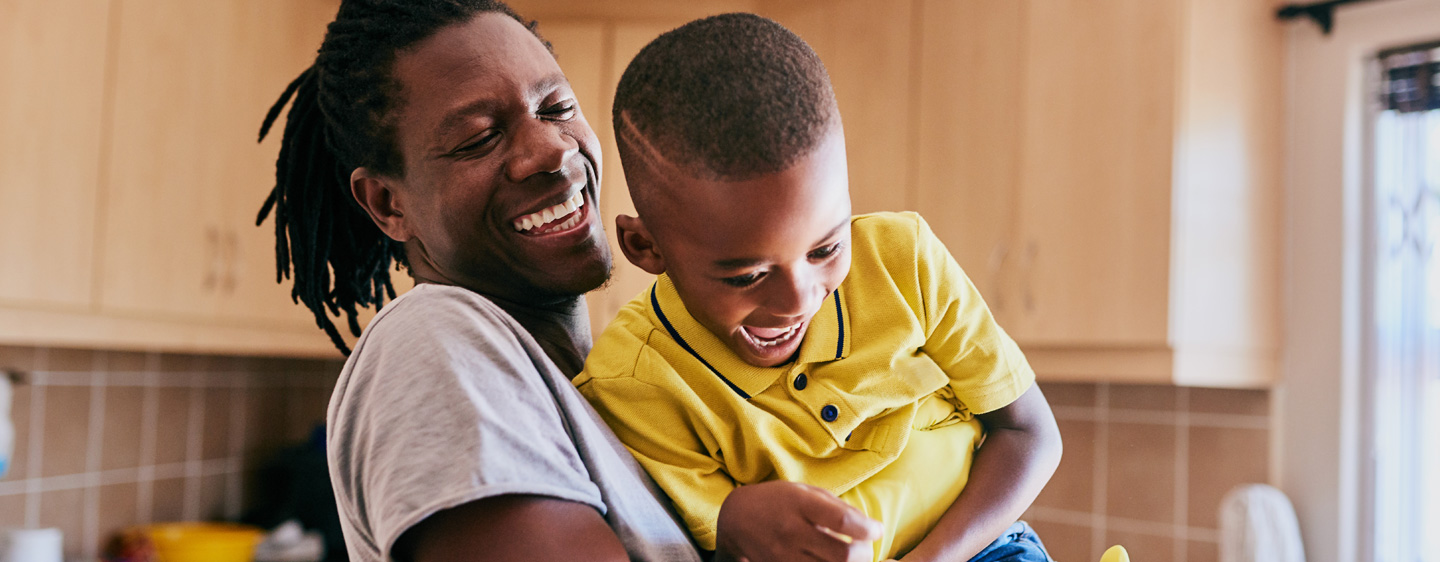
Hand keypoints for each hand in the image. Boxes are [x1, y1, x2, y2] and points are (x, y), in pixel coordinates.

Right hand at [714, 481, 882, 561]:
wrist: (737, 519)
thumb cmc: (778, 501)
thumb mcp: (805, 492)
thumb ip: (838, 506)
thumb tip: (870, 527)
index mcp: (800, 505)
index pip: (843, 521)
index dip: (868, 529)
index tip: (876, 530)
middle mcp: (792, 532)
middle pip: (844, 556)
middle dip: (865, 554)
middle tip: (865, 547)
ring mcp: (785, 556)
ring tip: (851, 556)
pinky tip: (831, 560)